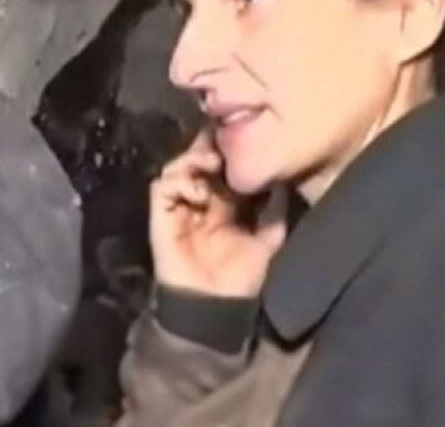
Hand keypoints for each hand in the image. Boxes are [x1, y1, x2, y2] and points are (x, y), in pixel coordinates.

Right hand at [149, 129, 286, 297]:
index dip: (229, 152)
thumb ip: (275, 213)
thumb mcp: (269, 241)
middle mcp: (199, 202)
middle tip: (223, 143)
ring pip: (177, 167)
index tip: (241, 139)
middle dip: (209, 148)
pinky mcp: (161, 216)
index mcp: (224, 205)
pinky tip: (197, 191)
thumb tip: (283, 183)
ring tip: (210, 163)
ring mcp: (179, 207)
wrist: (215, 305)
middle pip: (197, 161)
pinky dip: (178, 181)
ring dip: (192, 160)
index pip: (222, 168)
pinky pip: (162, 186)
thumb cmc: (240, 278)